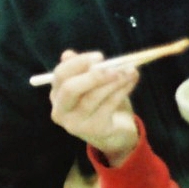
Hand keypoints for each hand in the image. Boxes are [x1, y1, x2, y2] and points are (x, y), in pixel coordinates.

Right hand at [47, 49, 141, 163]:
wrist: (113, 132)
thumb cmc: (100, 101)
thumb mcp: (91, 83)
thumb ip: (82, 69)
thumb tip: (67, 54)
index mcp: (57, 94)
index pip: (60, 74)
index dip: (79, 63)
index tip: (100, 57)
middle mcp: (61, 111)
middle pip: (70, 89)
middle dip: (93, 76)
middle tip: (113, 67)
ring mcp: (76, 123)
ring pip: (93, 97)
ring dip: (114, 81)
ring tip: (130, 71)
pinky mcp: (94, 130)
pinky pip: (108, 105)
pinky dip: (122, 90)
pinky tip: (131, 81)